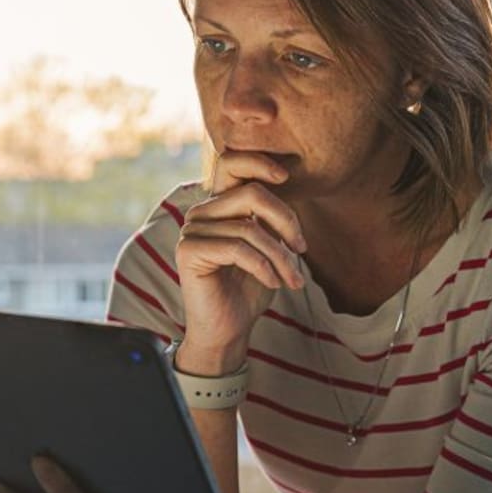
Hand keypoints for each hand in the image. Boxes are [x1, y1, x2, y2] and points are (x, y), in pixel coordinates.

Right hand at [175, 151, 307, 373]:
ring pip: (250, 227)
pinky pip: (238, 249)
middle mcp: (202, 212)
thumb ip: (273, 218)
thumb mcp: (270, 247)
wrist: (228, 331)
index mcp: (220, 205)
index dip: (258, 161)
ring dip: (280, 256)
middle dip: (286, 221)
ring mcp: (192, 231)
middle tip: (302, 250)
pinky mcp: (189, 252)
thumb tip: (287, 188)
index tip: (286, 177)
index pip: (232, 163)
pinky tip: (273, 283)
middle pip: (252, 194)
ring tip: (292, 279)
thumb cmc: (250, 290)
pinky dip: (264, 267)